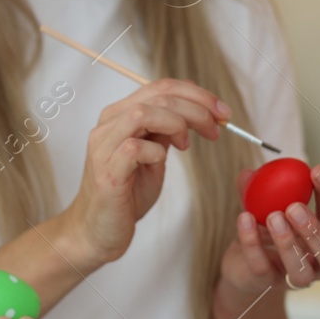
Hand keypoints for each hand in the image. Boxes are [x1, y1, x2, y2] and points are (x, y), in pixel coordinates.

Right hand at [59, 78, 228, 267]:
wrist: (97, 231)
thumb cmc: (126, 195)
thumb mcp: (153, 156)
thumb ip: (165, 132)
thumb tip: (195, 112)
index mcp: (119, 116)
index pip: (160, 87)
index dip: (197, 94)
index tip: (222, 112)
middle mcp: (108, 126)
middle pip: (157, 96)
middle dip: (197, 108)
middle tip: (216, 129)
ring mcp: (104, 148)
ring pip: (143, 113)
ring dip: (177, 123)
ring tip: (187, 145)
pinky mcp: (107, 173)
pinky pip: (134, 148)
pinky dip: (156, 151)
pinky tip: (161, 162)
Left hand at [219, 163, 319, 295]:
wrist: (242, 266)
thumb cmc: (266, 231)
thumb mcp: (266, 207)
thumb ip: (260, 190)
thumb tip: (251, 171)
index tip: (317, 170)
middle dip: (314, 230)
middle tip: (295, 206)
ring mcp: (295, 280)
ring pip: (301, 271)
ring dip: (287, 242)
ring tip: (273, 216)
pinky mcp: (267, 285)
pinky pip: (262, 268)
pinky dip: (252, 243)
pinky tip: (244, 219)